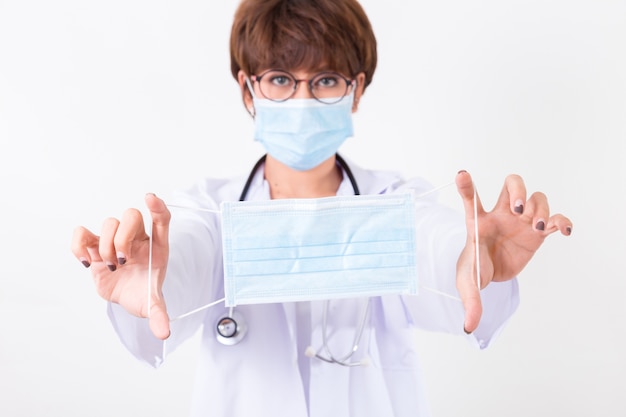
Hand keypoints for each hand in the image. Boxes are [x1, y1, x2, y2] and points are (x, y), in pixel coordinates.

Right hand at [71, 193, 171, 339]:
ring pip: (109, 222)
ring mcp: (115, 239)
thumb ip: (159, 315)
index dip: (157, 207)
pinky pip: (82, 233)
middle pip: (131, 216)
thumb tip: (164, 332)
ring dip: (107, 245)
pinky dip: (80, 244)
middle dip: (124, 236)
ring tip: (112, 267)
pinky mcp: (95, 246)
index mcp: (157, 247)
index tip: (150, 198)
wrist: (126, 297)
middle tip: (123, 260)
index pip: (161, 219)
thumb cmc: (143, 293)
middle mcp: (137, 238)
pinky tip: (86, 261)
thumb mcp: (152, 304)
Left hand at [455, 171, 571, 333]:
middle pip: (512, 184)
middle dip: (518, 190)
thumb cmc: (475, 268)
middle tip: (517, 209)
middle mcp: (502, 215)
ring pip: (537, 198)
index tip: (461, 174)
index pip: (471, 199)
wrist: (493, 273)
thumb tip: (468, 327)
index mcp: (479, 222)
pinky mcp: (538, 232)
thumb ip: (470, 302)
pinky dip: (562, 220)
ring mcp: (521, 221)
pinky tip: (564, 231)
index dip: (466, 186)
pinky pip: (555, 218)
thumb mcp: (469, 285)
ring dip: (540, 208)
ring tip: (536, 227)